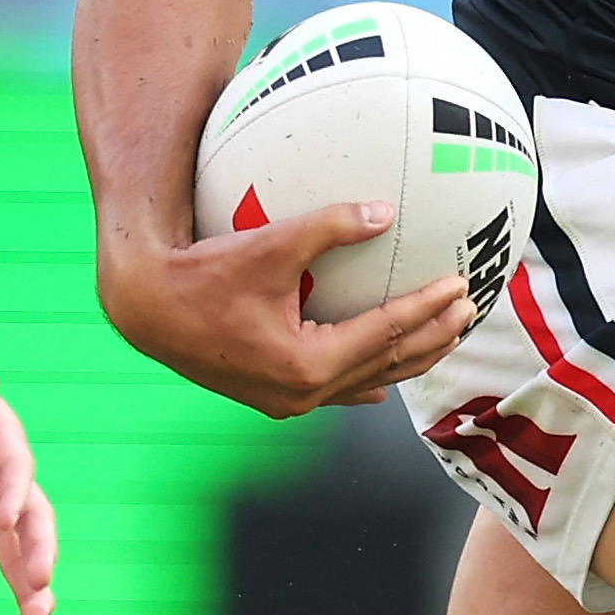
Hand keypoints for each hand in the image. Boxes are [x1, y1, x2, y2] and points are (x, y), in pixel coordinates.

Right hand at [101, 202, 468, 417]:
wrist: (145, 308)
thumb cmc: (201, 272)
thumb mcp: (269, 244)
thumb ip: (329, 226)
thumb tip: (385, 212)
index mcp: (307, 364)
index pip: (386, 334)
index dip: (427, 310)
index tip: (460, 287)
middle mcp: (301, 394)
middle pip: (386, 366)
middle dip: (432, 339)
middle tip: (469, 311)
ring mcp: (286, 402)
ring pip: (365, 383)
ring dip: (406, 361)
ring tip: (443, 338)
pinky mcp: (271, 398)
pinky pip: (333, 390)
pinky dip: (365, 379)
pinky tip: (383, 384)